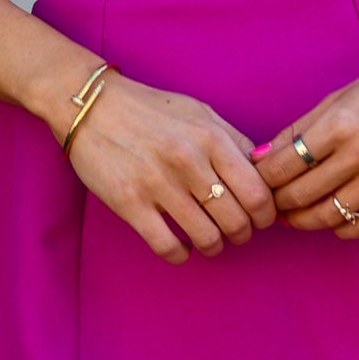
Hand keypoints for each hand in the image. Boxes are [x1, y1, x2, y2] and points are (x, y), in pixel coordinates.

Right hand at [61, 73, 276, 264]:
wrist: (92, 105)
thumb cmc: (150, 109)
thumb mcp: (199, 112)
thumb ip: (233, 141)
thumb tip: (264, 170)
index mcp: (210, 137)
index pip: (258, 192)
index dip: (266, 213)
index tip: (260, 217)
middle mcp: (188, 161)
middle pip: (237, 220)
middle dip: (243, 233)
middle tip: (237, 231)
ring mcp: (158, 184)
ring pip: (206, 238)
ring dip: (214, 246)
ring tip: (211, 240)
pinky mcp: (129, 203)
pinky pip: (168, 247)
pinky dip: (181, 254)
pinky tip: (182, 246)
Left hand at [249, 58, 358, 237]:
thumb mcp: (336, 100)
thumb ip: (298, 130)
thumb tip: (260, 158)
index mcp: (339, 123)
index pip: (284, 166)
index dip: (262, 180)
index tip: (256, 183)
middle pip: (302, 194)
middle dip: (278, 203)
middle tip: (270, 203)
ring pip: (330, 215)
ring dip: (303, 221)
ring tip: (294, 216)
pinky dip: (341, 229)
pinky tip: (331, 220)